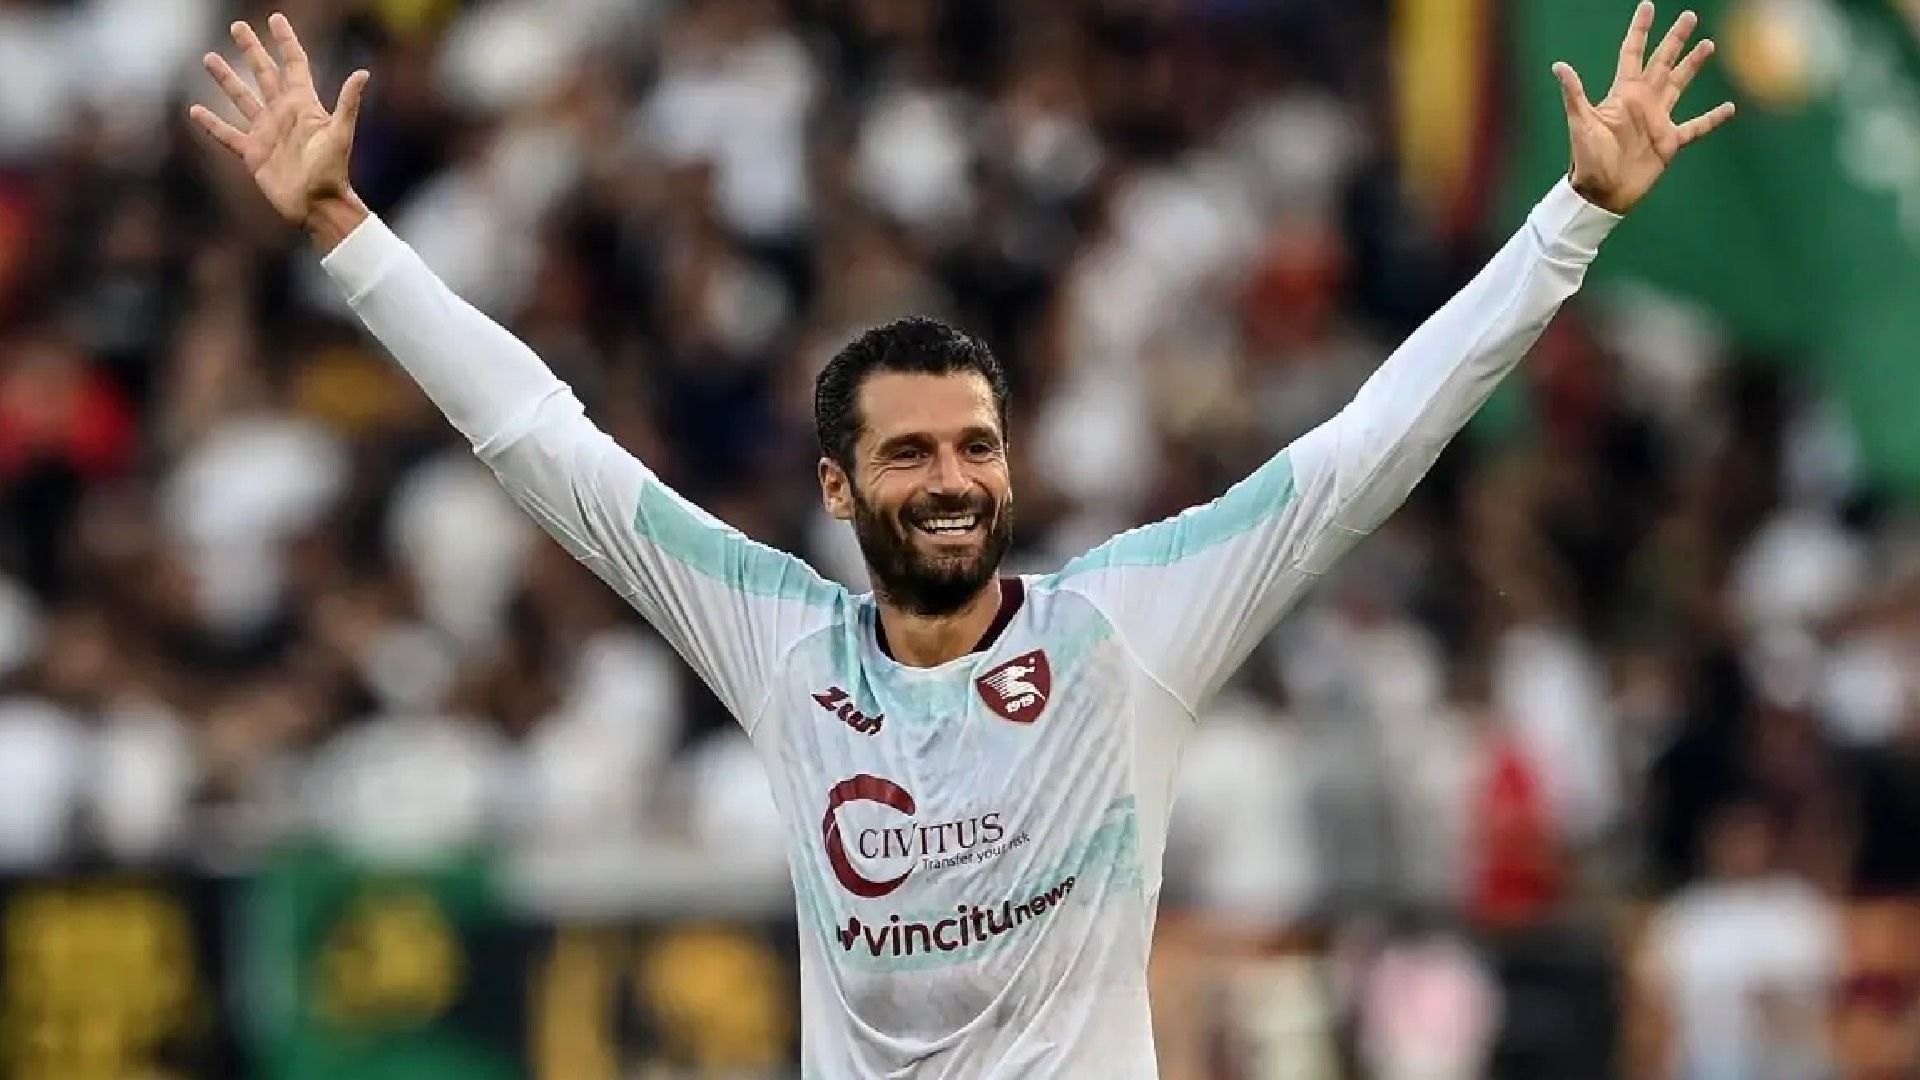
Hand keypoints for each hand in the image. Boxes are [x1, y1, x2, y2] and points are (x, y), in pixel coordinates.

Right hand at [188, 14, 370, 246]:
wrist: (319, 206)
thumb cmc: (333, 172)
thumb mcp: (340, 135)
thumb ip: (348, 104)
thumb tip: (363, 73)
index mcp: (303, 105)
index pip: (293, 64)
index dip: (285, 41)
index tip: (276, 18)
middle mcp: (283, 114)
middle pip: (264, 74)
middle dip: (251, 50)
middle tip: (237, 26)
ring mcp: (266, 133)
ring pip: (242, 98)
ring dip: (226, 79)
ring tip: (209, 57)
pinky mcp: (253, 153)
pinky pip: (227, 134)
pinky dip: (212, 124)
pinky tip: (195, 110)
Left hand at [1553, 3, 1736, 214]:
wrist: (1601, 193)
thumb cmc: (1587, 159)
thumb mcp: (1581, 123)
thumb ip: (1575, 94)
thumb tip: (1558, 66)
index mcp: (1623, 93)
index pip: (1632, 53)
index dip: (1640, 30)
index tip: (1648, 6)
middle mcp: (1643, 102)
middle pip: (1662, 61)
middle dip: (1675, 39)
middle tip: (1689, 15)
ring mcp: (1658, 120)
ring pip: (1679, 85)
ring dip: (1693, 65)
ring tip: (1708, 45)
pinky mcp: (1670, 142)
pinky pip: (1696, 126)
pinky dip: (1712, 118)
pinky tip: (1729, 108)